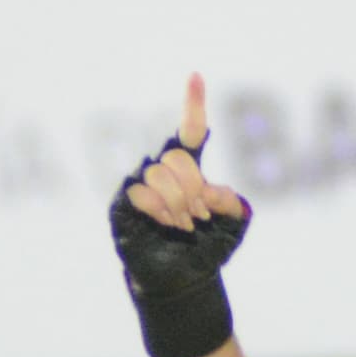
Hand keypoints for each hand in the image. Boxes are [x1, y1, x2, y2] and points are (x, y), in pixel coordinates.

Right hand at [112, 74, 250, 356]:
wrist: (183, 280)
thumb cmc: (207, 248)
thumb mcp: (233, 225)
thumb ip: (233, 203)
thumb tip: (213, 189)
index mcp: (188, 170)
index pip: (189, 132)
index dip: (193, 105)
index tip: (196, 76)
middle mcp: (160, 172)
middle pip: (176, 157)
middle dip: (194, 186)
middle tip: (199, 215)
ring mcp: (139, 186)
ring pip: (159, 172)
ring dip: (179, 202)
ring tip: (184, 225)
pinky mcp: (122, 205)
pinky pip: (140, 191)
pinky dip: (160, 209)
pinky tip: (168, 225)